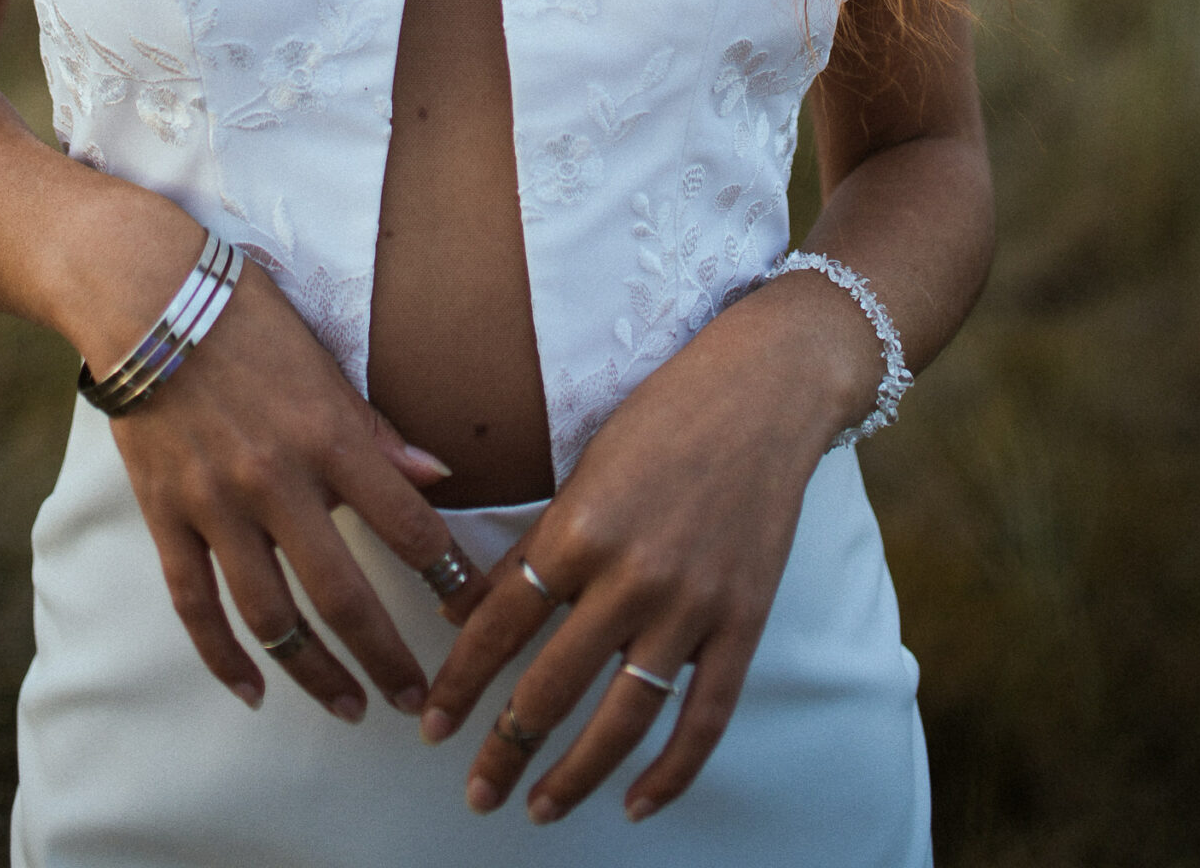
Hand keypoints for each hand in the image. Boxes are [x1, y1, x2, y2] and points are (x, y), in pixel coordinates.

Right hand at [107, 256, 487, 721]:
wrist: (144, 296)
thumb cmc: (246, 318)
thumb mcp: (324, 362)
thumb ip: (374, 431)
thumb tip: (436, 478)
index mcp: (327, 435)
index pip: (406, 526)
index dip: (448, 578)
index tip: (474, 615)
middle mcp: (274, 480)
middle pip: (341, 595)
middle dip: (387, 656)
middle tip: (419, 701)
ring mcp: (214, 504)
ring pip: (271, 617)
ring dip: (315, 673)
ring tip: (350, 706)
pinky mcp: (165, 515)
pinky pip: (195, 604)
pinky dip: (223, 657)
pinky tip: (253, 691)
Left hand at [418, 275, 869, 822]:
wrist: (765, 391)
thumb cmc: (663, 416)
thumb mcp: (583, 467)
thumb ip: (535, 546)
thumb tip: (474, 614)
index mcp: (580, 526)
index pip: (500, 626)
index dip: (461, 682)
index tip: (433, 725)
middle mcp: (632, 573)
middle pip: (551, 686)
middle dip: (504, 747)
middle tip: (476, 791)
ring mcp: (692, 604)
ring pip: (622, 719)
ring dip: (574, 775)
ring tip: (540, 809)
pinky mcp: (743, 622)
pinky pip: (703, 719)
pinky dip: (671, 774)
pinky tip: (637, 805)